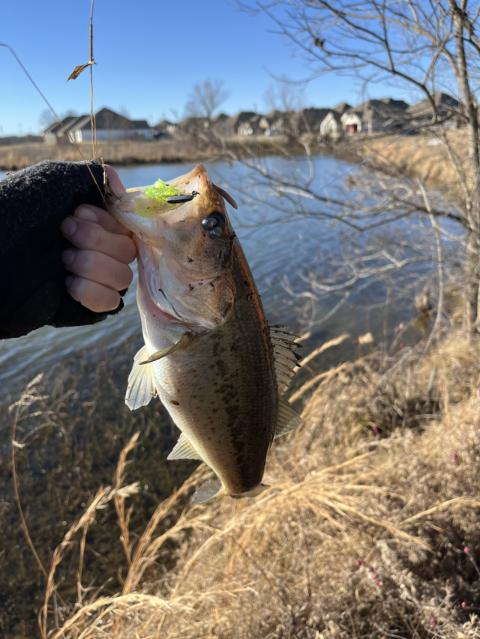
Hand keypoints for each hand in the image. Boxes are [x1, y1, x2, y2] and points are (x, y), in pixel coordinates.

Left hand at [60, 168, 135, 312]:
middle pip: (128, 252)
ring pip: (122, 277)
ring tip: (63, 259)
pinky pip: (110, 301)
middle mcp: (102, 251)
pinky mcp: (90, 304)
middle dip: (96, 241)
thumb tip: (123, 191)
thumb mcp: (55, 181)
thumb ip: (95, 177)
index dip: (108, 221)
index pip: (128, 225)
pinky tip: (66, 283)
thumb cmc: (21, 211)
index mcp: (98, 224)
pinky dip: (90, 291)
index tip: (78, 212)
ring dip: (91, 264)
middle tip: (64, 234)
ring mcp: (97, 279)